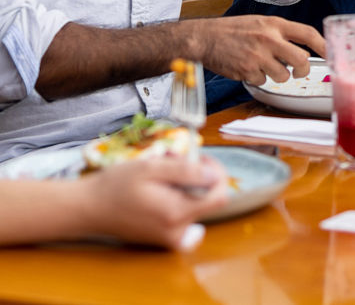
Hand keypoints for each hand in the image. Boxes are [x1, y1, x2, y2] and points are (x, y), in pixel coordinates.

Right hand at [80, 156, 227, 248]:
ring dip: (187, 188)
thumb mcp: (151, 168)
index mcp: (177, 213)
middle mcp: (177, 232)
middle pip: (209, 201)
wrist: (87, 209)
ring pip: (197, 208)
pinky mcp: (162, 240)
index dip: (217, 174)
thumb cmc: (116, 186)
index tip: (202, 160)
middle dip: (198, 178)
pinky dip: (179, 203)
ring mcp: (170, 239)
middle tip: (176, 163)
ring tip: (164, 176)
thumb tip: (213, 177)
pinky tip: (162, 192)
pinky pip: (184, 220)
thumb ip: (185, 172)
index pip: (220, 196)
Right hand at [187, 15, 325, 84]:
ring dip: (277, 75)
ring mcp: (258, 56)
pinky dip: (259, 79)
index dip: (323, 46)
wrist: (204, 38)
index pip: (308, 34)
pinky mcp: (247, 71)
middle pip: (301, 60)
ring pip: (283, 76)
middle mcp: (269, 39)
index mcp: (275, 25)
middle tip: (298, 72)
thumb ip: (281, 33)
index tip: (330, 55)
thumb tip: (303, 48)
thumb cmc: (234, 30)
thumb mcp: (261, 23)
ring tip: (264, 66)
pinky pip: (263, 82)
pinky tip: (248, 68)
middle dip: (303, 70)